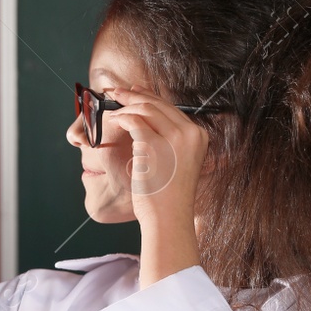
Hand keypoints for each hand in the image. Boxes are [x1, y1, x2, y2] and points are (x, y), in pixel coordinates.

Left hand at [104, 87, 208, 286]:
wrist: (169, 218)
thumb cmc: (169, 198)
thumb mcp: (178, 164)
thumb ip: (170, 142)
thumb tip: (146, 122)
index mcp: (199, 136)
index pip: (172, 108)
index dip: (150, 97)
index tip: (134, 91)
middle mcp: (190, 133)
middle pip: (158, 104)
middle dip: (133, 96)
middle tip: (115, 92)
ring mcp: (173, 137)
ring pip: (145, 109)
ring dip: (124, 107)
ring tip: (111, 110)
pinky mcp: (152, 144)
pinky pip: (133, 120)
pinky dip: (120, 118)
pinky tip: (113, 122)